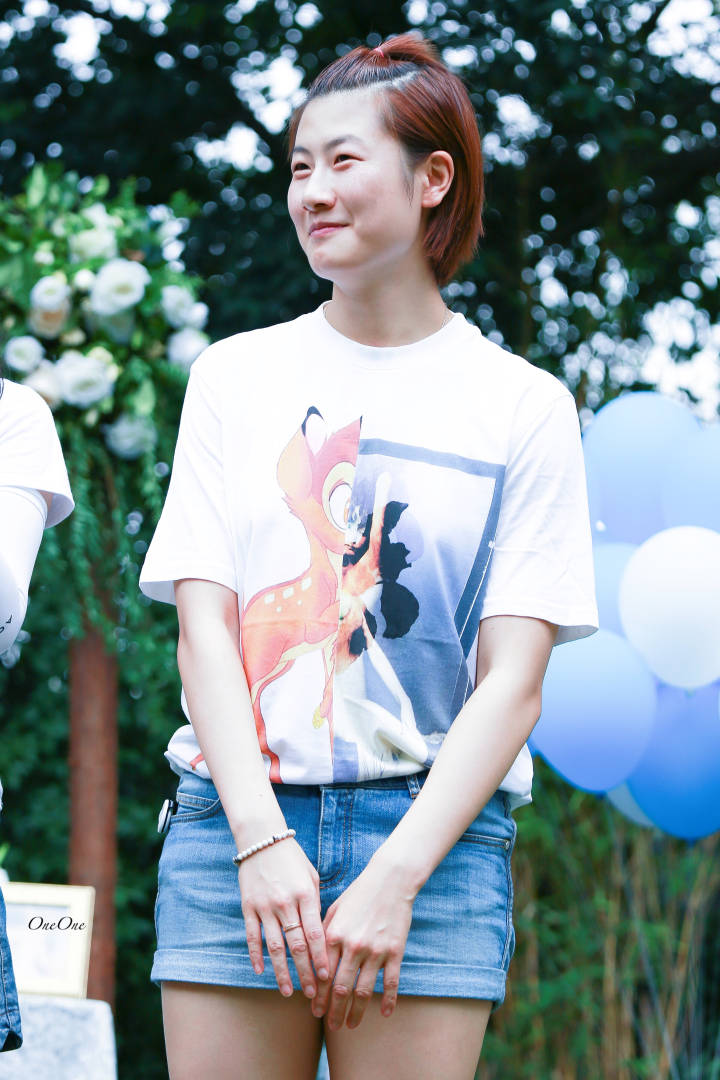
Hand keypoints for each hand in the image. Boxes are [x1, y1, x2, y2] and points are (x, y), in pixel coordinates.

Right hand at [238, 838, 328, 999]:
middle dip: (306, 972)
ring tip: (288, 991)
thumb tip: (320, 934)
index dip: (321, 958)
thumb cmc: (292, 858)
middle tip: (312, 994)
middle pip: (297, 945)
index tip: (327, 977)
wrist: (262, 839)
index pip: (315, 934)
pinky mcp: (248, 907)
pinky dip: (256, 956)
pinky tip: (260, 971)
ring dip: (282, 972)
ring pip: (275, 947)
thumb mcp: (311, 876)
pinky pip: (253, 936)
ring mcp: (265, 906)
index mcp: (305, 894)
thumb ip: (316, 904)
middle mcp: (285, 902)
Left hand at [312, 851, 415, 1029]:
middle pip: (341, 988)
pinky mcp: (395, 951)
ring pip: (364, 990)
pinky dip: (388, 1000)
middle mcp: (353, 946)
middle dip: (335, 1011)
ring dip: (356, 1012)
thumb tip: (313, 962)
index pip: (323, 975)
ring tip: (351, 1026)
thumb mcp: (334, 910)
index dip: (318, 997)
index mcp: (334, 935)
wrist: (390, 880)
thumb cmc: (359, 894)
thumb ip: (323, 935)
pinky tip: (385, 1014)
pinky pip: (391, 983)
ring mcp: (375, 950)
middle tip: (332, 1026)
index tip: (315, 1012)